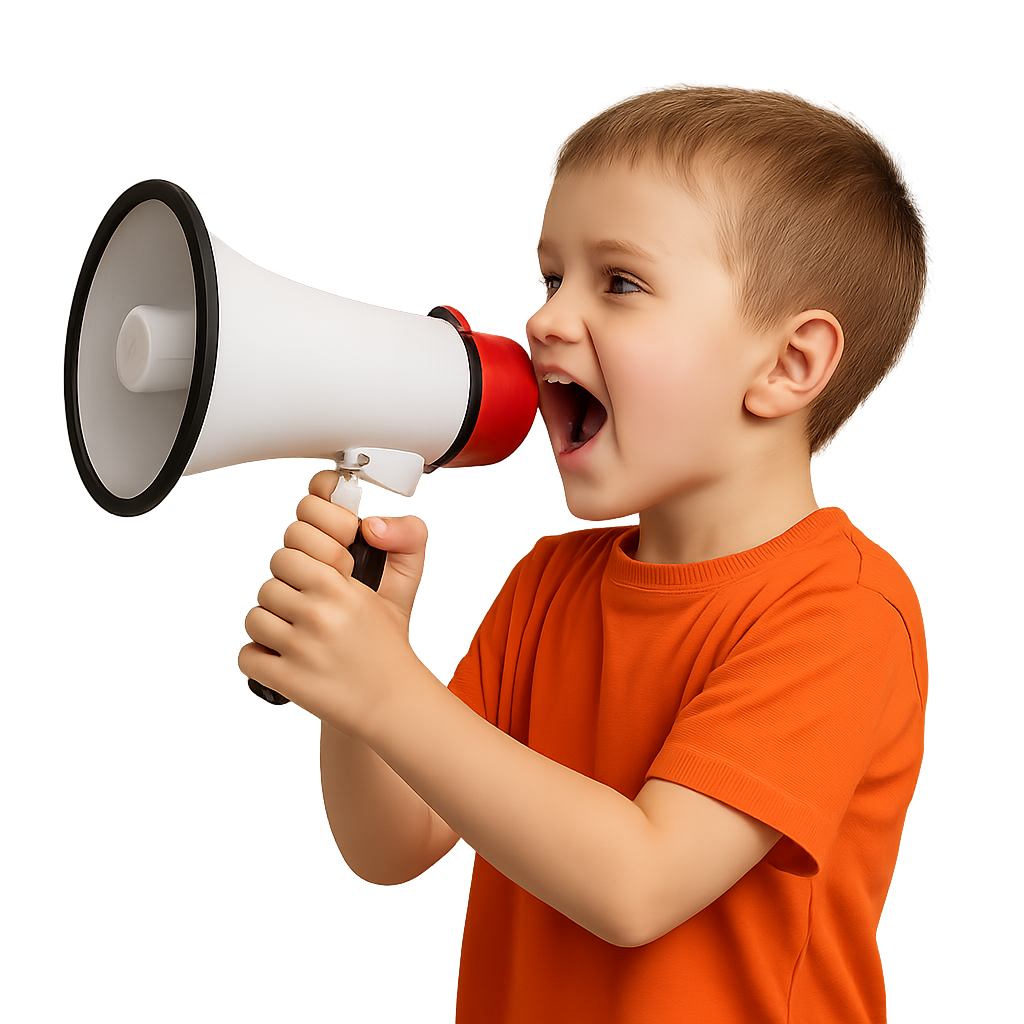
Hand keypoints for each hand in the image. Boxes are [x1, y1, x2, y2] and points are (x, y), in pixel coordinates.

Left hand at [238, 471, 429, 732]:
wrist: (393, 702)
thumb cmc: (388, 650)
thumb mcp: (400, 590)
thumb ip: (402, 544)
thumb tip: (370, 525)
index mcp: (340, 587)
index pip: (288, 552)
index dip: (296, 566)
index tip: (306, 578)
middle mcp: (319, 614)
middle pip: (268, 585)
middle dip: (282, 596)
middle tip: (301, 610)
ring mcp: (301, 648)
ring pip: (255, 618)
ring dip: (269, 627)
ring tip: (293, 636)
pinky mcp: (287, 679)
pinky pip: (248, 655)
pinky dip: (260, 658)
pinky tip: (281, 658)